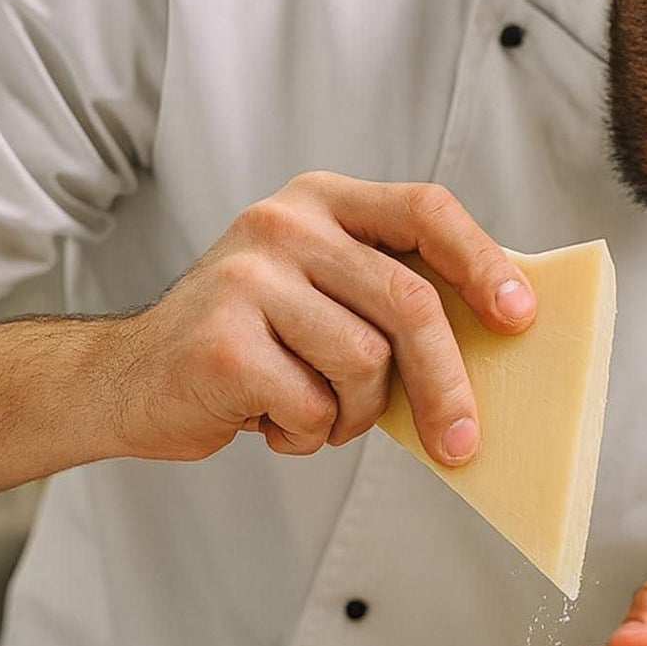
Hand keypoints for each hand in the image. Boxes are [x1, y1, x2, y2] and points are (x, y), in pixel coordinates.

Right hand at [111, 173, 535, 462]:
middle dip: (446, 385)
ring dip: (354, 415)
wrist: (127, 379)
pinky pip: (313, 408)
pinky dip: (306, 435)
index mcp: (321, 202)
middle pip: (409, 303)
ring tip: (315, 413)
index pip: (426, 210)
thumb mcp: (317, 292)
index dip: (483, 262)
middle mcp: (284, 225)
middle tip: (461, 443)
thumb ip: (386, 295)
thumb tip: (493, 345)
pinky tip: (268, 421)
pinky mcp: (222, 341)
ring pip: (365, 364)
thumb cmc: (247, 343)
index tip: (519, 317)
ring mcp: (247, 278)